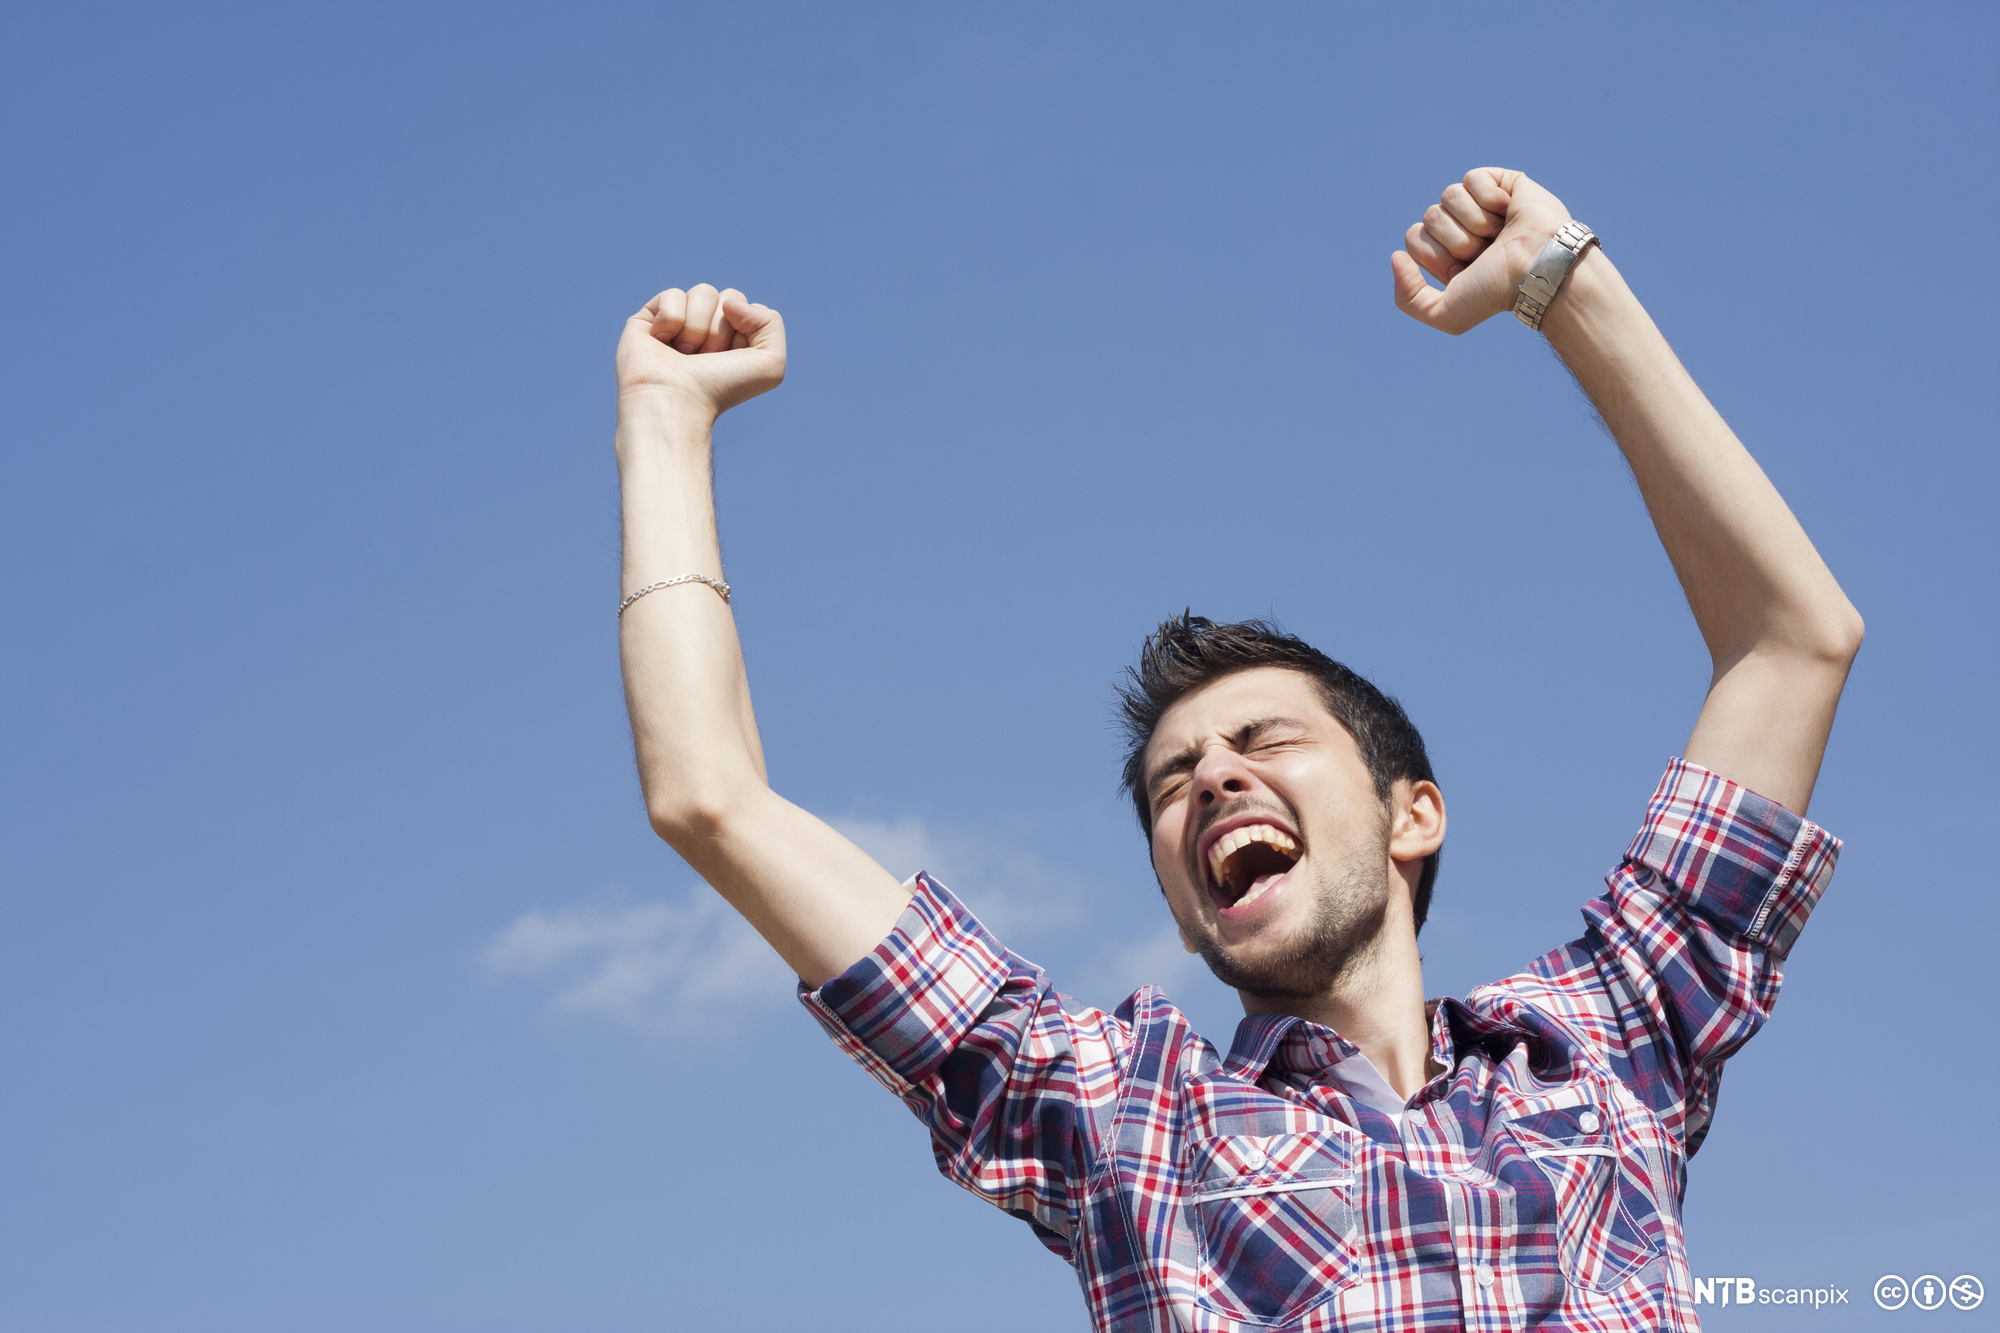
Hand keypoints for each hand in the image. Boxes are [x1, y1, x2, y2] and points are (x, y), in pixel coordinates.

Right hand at [616, 284, 786, 421]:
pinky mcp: (650, 317)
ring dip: (698, 327)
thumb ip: (771, 322)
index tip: (731, 360)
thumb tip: (729, 302)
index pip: (750, 308)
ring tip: (685, 355)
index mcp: (736, 338)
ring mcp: (680, 321)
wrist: (678, 400)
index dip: (745, 331)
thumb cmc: (722, 388)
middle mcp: (708, 328)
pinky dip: (672, 320)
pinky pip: (673, 294)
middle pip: (728, 297)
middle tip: (707, 358)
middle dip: (722, 329)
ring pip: (703, 292)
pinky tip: (663, 343)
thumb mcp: (771, 363)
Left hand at [1390, 169, 1572, 334]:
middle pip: (1430, 217)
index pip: (1413, 238)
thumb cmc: (1496, 292)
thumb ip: (1408, 299)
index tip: (1464, 269)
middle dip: (1457, 240)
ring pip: (1448, 196)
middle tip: (1486, 252)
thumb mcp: (1446, 315)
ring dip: (1474, 221)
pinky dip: (1488, 198)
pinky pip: (1472, 178)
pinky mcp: (1501, 183)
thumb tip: (1396, 256)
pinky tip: (1508, 211)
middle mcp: (1462, 229)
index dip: (1434, 254)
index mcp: (1447, 255)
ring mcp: (1480, 205)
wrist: (1538, 268)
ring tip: (1499, 234)